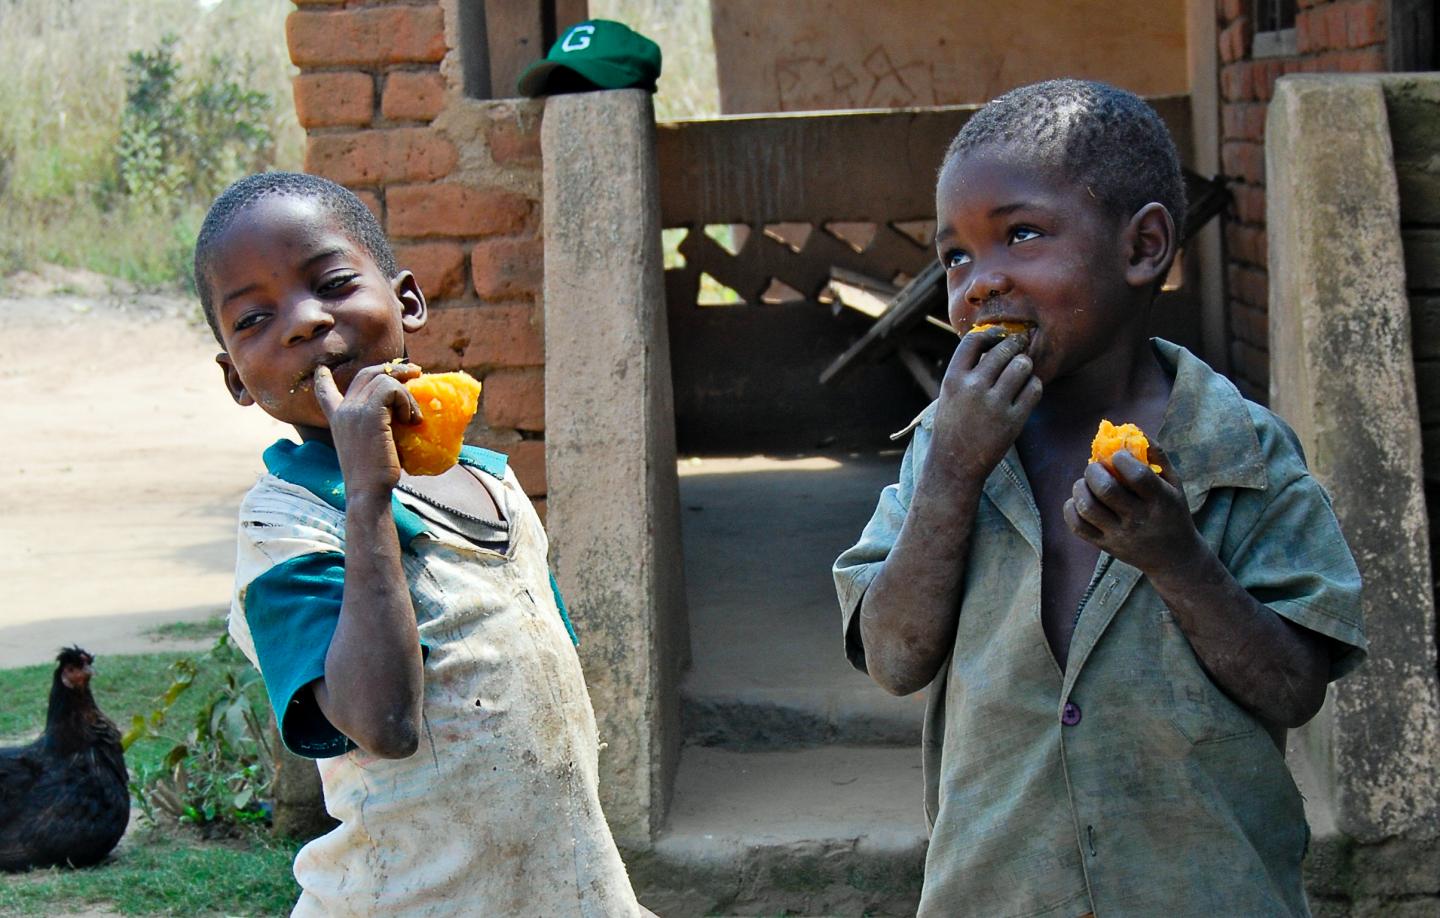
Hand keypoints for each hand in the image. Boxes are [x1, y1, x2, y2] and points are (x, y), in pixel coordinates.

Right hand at [312, 361, 423, 496]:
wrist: (367, 492)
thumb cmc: (374, 476)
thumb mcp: (370, 445)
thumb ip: (375, 426)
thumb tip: (401, 414)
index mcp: (337, 419)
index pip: (324, 392)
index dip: (322, 379)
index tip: (321, 369)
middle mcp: (342, 410)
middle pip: (366, 374)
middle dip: (392, 369)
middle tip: (415, 372)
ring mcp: (353, 410)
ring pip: (383, 378)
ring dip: (406, 393)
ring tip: (413, 417)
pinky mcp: (369, 413)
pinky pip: (392, 389)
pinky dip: (406, 400)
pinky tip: (411, 421)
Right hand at [928, 330, 1042, 483]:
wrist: (954, 464)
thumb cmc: (954, 424)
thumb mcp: (950, 393)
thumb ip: (968, 369)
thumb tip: (996, 341)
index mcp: (953, 378)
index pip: (974, 340)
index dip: (991, 335)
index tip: (999, 339)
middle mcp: (973, 388)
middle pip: (1003, 349)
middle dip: (1015, 346)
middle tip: (1019, 349)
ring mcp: (994, 404)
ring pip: (1022, 365)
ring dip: (1025, 365)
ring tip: (1022, 372)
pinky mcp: (1013, 420)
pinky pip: (1034, 388)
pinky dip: (1034, 385)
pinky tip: (1027, 389)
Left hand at [1063, 445, 1202, 574]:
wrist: (1174, 558)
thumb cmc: (1172, 512)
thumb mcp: (1174, 484)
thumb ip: (1156, 456)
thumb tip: (1131, 430)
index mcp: (1160, 501)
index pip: (1137, 476)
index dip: (1121, 458)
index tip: (1117, 456)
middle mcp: (1139, 519)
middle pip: (1106, 490)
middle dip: (1094, 471)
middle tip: (1095, 467)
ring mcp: (1120, 535)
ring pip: (1087, 508)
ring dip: (1080, 488)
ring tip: (1085, 482)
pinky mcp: (1105, 546)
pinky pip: (1078, 527)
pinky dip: (1070, 509)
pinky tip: (1079, 500)